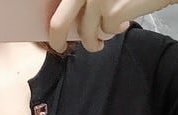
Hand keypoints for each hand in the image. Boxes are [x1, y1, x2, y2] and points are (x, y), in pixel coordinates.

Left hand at [49, 0, 177, 52]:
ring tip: (104, 36)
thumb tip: (64, 23)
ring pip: (86, 32)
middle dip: (57, 39)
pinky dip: (114, 31)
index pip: (54, 6)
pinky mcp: (110, 10)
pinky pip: (105, 32)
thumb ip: (84, 1)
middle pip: (58, 23)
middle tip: (59, 47)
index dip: (53, 24)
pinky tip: (125, 21)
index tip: (52, 30)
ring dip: (94, 39)